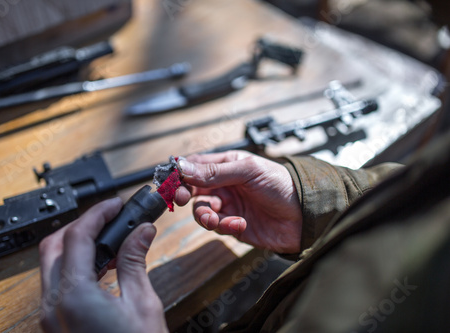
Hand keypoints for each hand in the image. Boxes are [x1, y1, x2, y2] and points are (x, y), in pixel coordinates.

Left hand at [39, 198, 167, 332]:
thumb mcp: (143, 306)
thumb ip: (135, 263)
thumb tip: (141, 231)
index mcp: (75, 298)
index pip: (77, 237)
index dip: (98, 214)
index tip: (115, 205)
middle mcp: (54, 306)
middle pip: (54, 246)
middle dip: (82, 225)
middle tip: (110, 217)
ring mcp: (51, 316)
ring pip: (52, 264)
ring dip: (77, 245)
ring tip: (110, 239)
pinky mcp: (56, 323)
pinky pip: (57, 283)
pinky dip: (75, 265)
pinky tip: (101, 264)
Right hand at [175, 151, 301, 253]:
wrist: (306, 215)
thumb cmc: (283, 184)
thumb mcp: (248, 171)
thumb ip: (214, 171)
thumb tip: (183, 168)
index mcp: (227, 165)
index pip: (195, 166)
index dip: (181, 174)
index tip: (172, 182)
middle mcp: (224, 185)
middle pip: (193, 190)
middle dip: (187, 196)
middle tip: (186, 200)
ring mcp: (229, 205)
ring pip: (202, 211)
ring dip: (205, 215)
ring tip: (217, 218)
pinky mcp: (234, 225)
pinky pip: (218, 226)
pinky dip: (225, 226)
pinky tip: (241, 223)